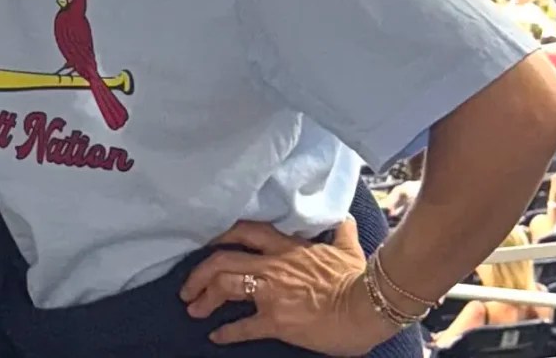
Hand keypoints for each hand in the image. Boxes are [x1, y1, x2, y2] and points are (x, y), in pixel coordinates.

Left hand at [181, 218, 384, 354]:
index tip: (204, 245)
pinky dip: (226, 333)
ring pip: (224, 287)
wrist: (368, 308)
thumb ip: (341, 232)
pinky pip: (243, 326)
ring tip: (193, 309)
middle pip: (221, 261)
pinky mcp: (277, 320)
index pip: (241, 231)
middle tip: (186, 288)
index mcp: (285, 246)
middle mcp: (271, 265)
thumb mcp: (348, 249)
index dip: (217, 237)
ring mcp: (271, 292)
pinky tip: (216, 337)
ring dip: (204, 298)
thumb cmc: (359, 280)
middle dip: (198, 274)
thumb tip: (346, 218)